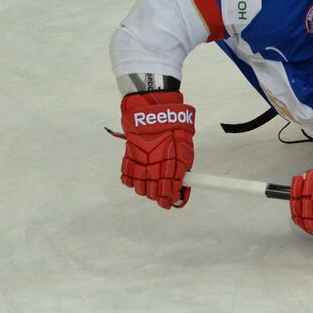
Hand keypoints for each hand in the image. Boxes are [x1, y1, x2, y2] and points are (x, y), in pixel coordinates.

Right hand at [120, 91, 195, 208]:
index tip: (172, 201)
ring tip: (151, 191)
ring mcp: (140, 161)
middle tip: (163, 199)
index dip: (170, 198)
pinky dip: (132, 182)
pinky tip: (138, 181)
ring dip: (146, 192)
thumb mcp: (186, 147)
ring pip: (140, 187)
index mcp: (173, 162)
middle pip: (154, 191)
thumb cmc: (173, 128)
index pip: (170, 188)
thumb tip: (182, 182)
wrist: (154, 111)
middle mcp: (155, 163)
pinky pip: (127, 177)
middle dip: (159, 198)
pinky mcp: (129, 156)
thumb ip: (182, 167)